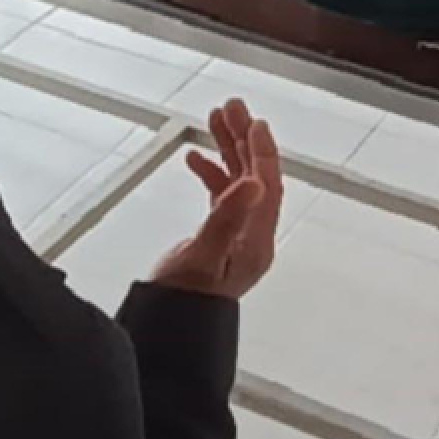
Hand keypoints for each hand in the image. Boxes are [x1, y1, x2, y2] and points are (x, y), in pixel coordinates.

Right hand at [150, 99, 281, 300]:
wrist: (171, 331)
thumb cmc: (185, 302)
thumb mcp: (202, 257)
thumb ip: (227, 219)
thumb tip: (255, 183)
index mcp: (256, 240)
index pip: (267, 185)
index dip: (262, 151)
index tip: (254, 121)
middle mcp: (252, 236)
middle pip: (255, 176)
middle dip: (244, 139)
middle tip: (231, 106)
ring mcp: (237, 236)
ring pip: (239, 181)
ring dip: (228, 149)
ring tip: (214, 118)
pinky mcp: (219, 238)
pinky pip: (222, 195)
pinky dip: (212, 173)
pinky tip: (196, 158)